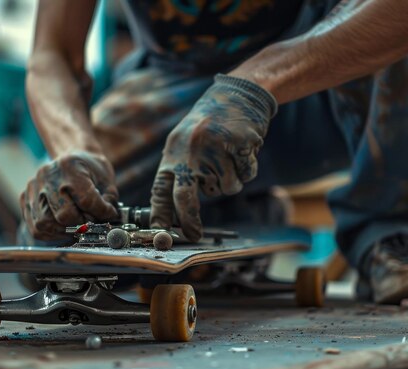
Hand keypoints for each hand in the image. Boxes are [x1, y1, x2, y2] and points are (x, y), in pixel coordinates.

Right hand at [21, 151, 118, 239]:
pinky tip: (63, 228)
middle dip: (81, 224)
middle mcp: (47, 176)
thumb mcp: (107, 180)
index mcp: (70, 167)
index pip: (86, 200)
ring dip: (64, 231)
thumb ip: (108, 201)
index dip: (101, 213)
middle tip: (90, 222)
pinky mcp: (25, 198)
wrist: (72, 158)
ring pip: (45, 223)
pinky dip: (51, 233)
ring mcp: (33, 187)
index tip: (108, 214)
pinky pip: (35, 226)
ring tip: (77, 226)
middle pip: (63, 215)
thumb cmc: (90, 170)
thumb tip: (108, 219)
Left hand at [150, 74, 276, 241]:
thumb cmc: (209, 126)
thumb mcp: (185, 144)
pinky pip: (246, 175)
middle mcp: (190, 150)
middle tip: (194, 234)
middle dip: (189, 220)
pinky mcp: (240, 144)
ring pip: (225, 188)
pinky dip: (247, 169)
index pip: (162, 189)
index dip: (160, 213)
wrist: (237, 96)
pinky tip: (242, 151)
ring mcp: (215, 147)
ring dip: (230, 181)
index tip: (161, 233)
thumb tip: (174, 212)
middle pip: (185, 196)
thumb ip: (180, 173)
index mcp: (174, 151)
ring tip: (228, 159)